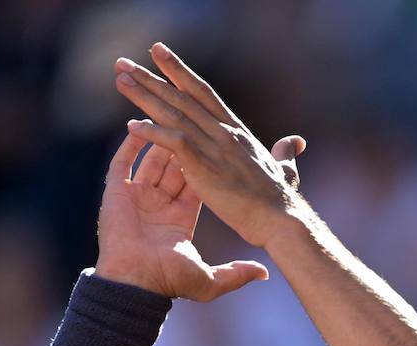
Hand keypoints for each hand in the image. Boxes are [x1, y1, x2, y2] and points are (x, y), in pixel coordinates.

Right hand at [95, 130, 269, 299]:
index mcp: (180, 219)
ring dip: (160, 136)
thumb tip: (265, 273)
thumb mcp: (210, 281)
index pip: (196, 182)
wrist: (135, 285)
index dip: (206, 163)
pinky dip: (132, 143)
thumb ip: (236, 274)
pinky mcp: (117, 193)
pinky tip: (141, 124)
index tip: (219, 144)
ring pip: (151, 158)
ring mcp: (138, 197)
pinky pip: (123, 162)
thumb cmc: (170, 282)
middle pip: (175, 165)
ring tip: (171, 113)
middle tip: (196, 119)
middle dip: (184, 142)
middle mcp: (159, 204)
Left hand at [113, 44, 306, 247]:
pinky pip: (174, 142)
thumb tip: (295, 142)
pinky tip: (132, 125)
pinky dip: (153, 133)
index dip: (180, 72)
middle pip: (181, 97)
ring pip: (174, 114)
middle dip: (151, 77)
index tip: (159, 54)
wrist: (280, 220)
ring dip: (144, 95)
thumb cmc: (281, 201)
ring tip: (120, 79)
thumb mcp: (285, 170)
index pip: (203, 93)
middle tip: (124, 62)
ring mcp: (214, 148)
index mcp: (237, 132)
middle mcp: (223, 133)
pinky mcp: (205, 167)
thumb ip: (285, 154)